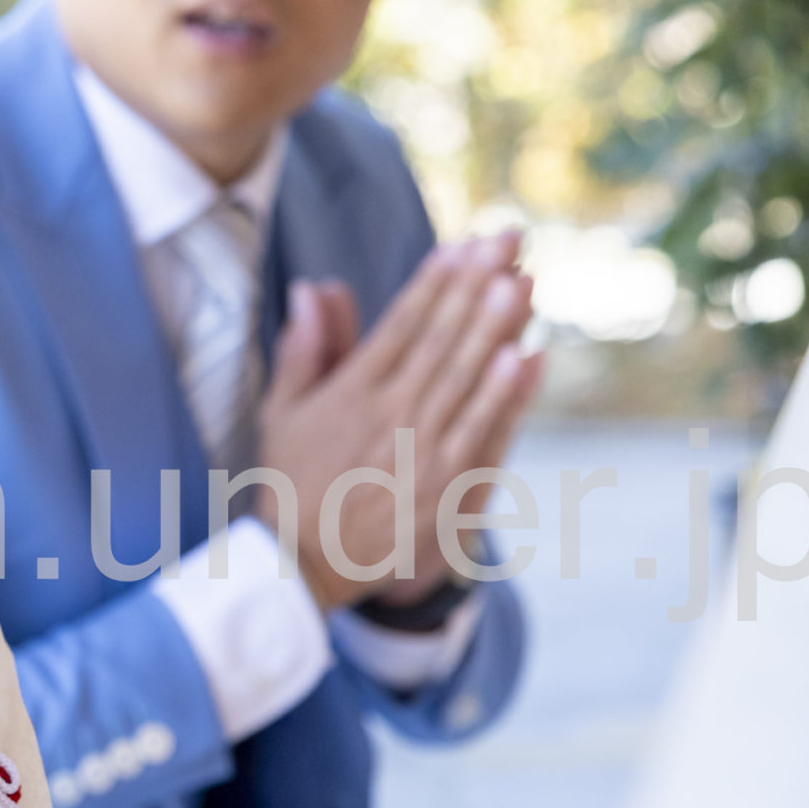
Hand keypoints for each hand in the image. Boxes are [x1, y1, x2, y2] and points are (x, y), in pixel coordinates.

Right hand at [252, 237, 541, 613]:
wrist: (304, 566)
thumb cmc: (292, 483)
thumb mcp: (282, 412)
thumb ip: (303, 349)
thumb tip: (311, 287)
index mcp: (349, 394)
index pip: (400, 325)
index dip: (434, 283)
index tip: (462, 245)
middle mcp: (388, 418)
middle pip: (440, 341)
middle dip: (475, 287)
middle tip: (508, 241)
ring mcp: (422, 454)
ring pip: (465, 379)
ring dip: (495, 328)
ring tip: (521, 283)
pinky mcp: (448, 488)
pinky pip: (484, 433)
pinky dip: (506, 395)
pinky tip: (526, 356)